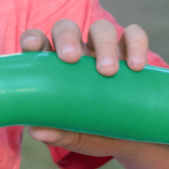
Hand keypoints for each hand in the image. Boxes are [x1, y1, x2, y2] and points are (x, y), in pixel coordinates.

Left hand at [19, 18, 148, 155]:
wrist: (133, 140)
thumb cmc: (94, 133)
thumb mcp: (76, 136)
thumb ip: (58, 134)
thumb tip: (36, 131)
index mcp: (55, 67)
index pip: (38, 43)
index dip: (32, 39)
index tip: (32, 46)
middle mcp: (78, 53)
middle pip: (67, 28)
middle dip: (67, 37)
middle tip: (70, 59)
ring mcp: (105, 50)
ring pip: (101, 28)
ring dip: (103, 44)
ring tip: (108, 72)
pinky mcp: (132, 53)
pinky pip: (134, 35)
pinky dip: (136, 43)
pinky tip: (137, 67)